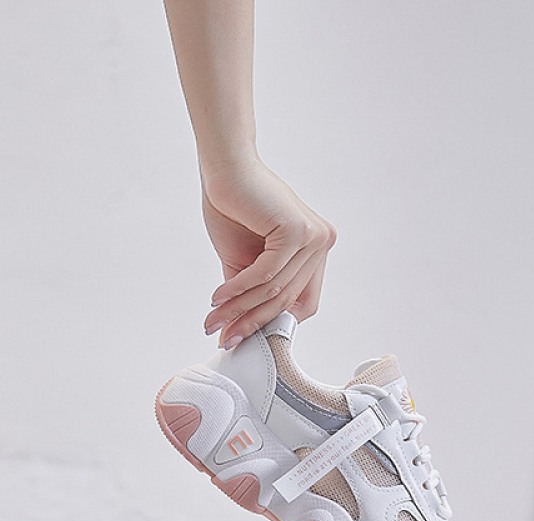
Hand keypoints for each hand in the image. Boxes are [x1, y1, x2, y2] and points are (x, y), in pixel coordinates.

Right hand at [201, 159, 335, 348]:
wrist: (225, 171)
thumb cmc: (234, 209)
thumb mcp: (243, 261)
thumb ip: (250, 292)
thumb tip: (238, 329)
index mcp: (315, 250)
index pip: (303, 302)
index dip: (273, 323)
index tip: (243, 335)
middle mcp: (321, 243)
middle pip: (286, 300)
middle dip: (249, 321)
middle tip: (223, 336)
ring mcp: (314, 236)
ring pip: (273, 290)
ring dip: (238, 308)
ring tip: (213, 319)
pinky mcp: (297, 231)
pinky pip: (265, 273)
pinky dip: (239, 289)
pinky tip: (218, 297)